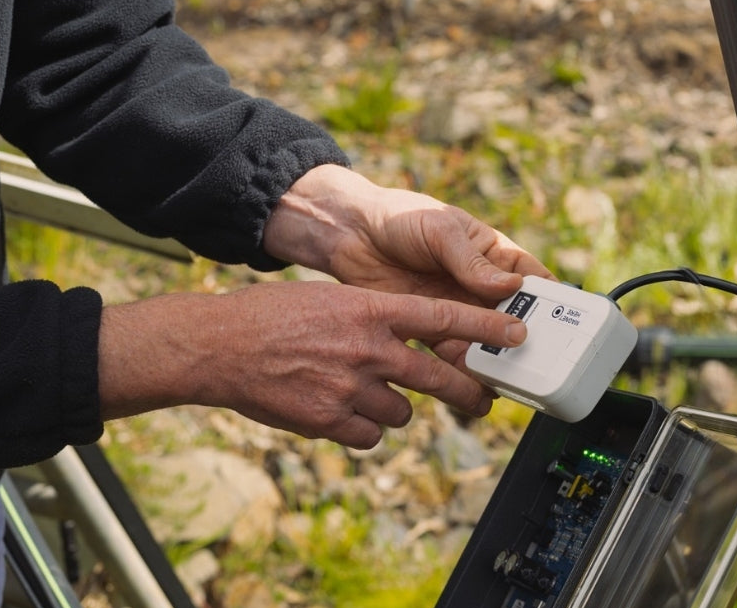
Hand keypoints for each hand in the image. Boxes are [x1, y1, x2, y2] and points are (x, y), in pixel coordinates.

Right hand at [97, 281, 526, 448]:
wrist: (220, 346)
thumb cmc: (271, 316)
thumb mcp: (328, 300)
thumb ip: (371, 319)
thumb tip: (404, 342)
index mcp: (369, 308)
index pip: (442, 318)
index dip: (484, 327)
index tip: (515, 333)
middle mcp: (367, 347)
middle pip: (438, 377)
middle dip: (468, 392)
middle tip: (483, 400)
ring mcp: (350, 386)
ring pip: (401, 412)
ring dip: (390, 407)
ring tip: (357, 392)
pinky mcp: (330, 421)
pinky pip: (370, 436)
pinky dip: (361, 429)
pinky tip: (337, 411)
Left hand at [263, 165, 553, 364]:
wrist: (351, 236)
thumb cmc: (401, 218)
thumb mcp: (441, 230)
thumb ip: (472, 262)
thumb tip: (510, 288)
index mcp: (494, 256)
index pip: (533, 284)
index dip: (553, 307)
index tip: (568, 330)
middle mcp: (479, 288)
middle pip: (513, 322)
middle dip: (524, 344)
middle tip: (536, 365)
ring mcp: (454, 310)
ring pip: (484, 344)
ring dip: (496, 363)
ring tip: (507, 384)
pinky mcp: (427, 330)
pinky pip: (450, 356)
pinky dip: (462, 372)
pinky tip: (472, 387)